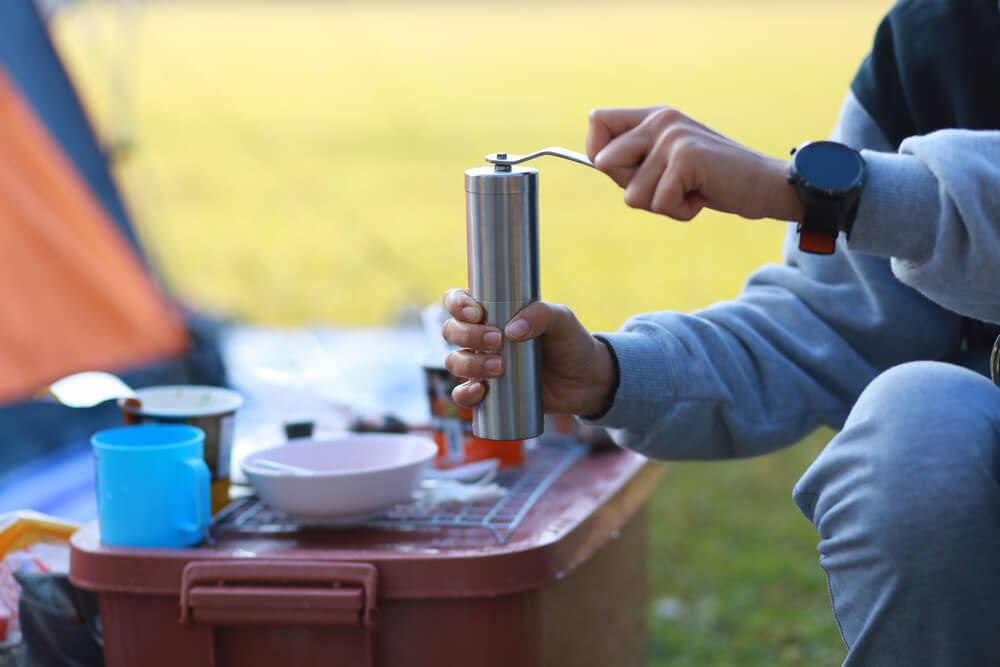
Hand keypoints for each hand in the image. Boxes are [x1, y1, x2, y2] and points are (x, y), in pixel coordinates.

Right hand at [441, 288, 616, 416]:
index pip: (458, 302)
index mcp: (493, 313)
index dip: (457, 304)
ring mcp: (483, 366)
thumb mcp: (562, 320)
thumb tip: (512, 330)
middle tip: (498, 341)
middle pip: (452, 331)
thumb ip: (541, 314)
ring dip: (468, 364)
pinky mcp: (489, 393)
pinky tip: (480, 391)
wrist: (586, 382)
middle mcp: (482, 338)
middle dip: (467, 335)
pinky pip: (462, 395)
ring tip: (499, 367)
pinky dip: (464, 394)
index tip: (477, 314)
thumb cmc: (571, 343)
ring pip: (455, 362)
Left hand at [586, 106, 803, 221]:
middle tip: (668, 185)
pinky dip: (680, 212)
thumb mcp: (667, 165)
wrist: (762, 185)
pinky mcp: (686, 158)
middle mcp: (660, 120)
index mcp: (653, 116)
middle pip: (604, 163)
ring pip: (632, 194)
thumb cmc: (711, 181)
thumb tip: (596, 161)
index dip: (599, 154)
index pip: (597, 121)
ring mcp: (673, 137)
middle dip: (632, 188)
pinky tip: (701, 196)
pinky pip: (659, 203)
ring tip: (690, 191)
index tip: (627, 172)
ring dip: (662, 205)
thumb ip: (635, 161)